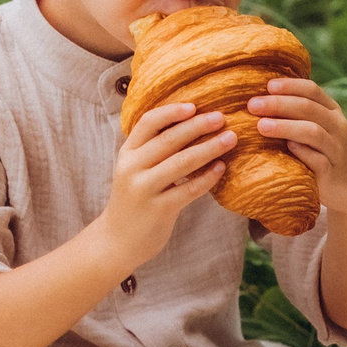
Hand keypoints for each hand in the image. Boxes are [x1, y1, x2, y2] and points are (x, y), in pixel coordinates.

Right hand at [96, 102, 235, 269]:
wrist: (117, 241)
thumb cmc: (133, 200)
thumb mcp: (134, 170)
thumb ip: (152, 149)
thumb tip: (189, 123)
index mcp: (126, 153)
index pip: (147, 123)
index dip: (171, 112)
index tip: (194, 105)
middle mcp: (132, 168)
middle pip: (168, 140)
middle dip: (198, 126)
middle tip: (222, 118)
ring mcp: (144, 189)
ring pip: (182, 162)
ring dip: (209, 148)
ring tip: (230, 139)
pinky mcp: (159, 210)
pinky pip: (189, 189)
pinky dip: (207, 177)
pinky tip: (221, 168)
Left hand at [247, 79, 346, 213]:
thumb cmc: (324, 150)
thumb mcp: (318, 126)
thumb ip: (298, 112)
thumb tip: (260, 98)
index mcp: (331, 110)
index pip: (312, 91)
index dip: (290, 86)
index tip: (268, 85)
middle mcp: (337, 126)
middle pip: (308, 109)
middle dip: (279, 104)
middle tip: (253, 105)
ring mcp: (336, 149)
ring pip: (313, 132)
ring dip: (285, 127)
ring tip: (261, 126)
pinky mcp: (332, 172)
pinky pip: (317, 160)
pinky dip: (301, 152)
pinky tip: (285, 148)